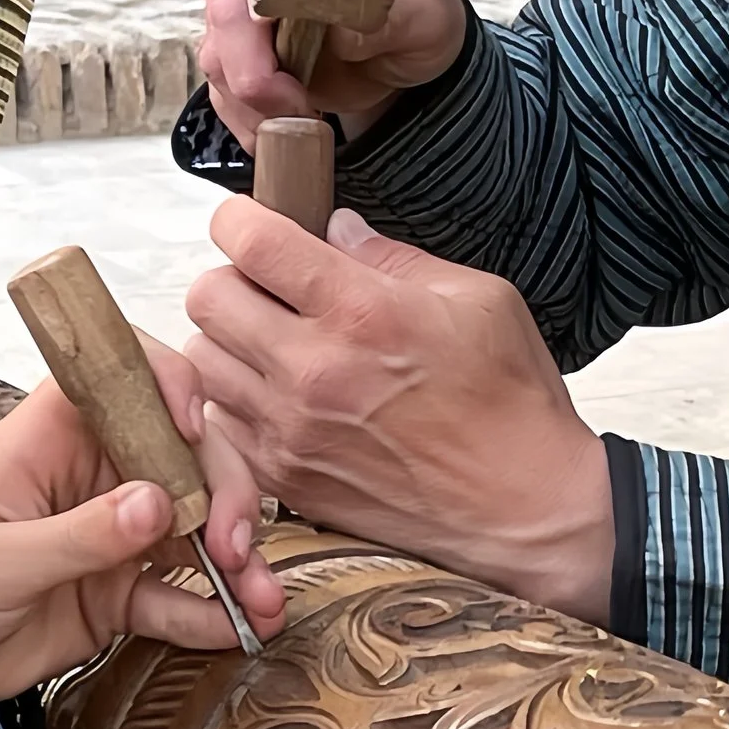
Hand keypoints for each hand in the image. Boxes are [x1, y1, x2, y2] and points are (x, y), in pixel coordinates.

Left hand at [0, 338, 283, 705]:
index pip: (126, 374)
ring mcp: (116, 531)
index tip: (195, 423)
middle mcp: (97, 471)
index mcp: (56, 432)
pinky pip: (178, 594)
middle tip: (234, 545)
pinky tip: (236, 631)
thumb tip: (156, 505)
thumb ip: (77, 535)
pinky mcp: (121, 589)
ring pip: (198, 526)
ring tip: (261, 601)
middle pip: (187, 454)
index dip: (170, 383)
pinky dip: (210, 612)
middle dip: (225, 493)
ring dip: (237, 560)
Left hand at [183, 198, 614, 619]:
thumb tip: (338, 229)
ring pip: (203, 360)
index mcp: (362, 313)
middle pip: (207, 296)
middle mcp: (314, 371)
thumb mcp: (479, 299)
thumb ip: (394, 257)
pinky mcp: (286, 478)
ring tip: (276, 345)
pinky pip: (221, 422)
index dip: (241, 219)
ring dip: (230, 342)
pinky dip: (238, 402)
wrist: (526, 510)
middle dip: (233, 277)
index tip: (254, 222)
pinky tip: (283, 397)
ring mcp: (292, 431)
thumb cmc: (512, 405)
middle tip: (270, 287)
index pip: (251, 240)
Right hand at [198, 0, 466, 149]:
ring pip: (219, 59)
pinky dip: (250, 122)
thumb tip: (346, 33)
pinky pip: (224, 93)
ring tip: (302, 118)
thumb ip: (392, 16)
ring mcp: (245, 13)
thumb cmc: (415, 13)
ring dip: (253, 104)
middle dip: (253, 72)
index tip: (283, 58)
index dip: (262, 10)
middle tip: (297, 104)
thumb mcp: (425, 11)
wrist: (406, 52)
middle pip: (226, 15)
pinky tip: (283, 133)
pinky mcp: (243, 57)